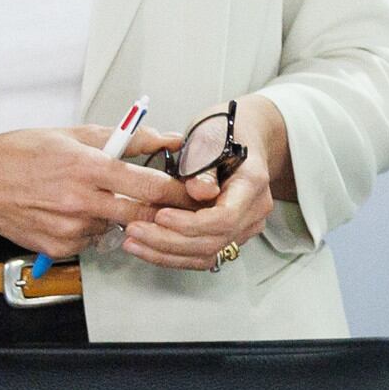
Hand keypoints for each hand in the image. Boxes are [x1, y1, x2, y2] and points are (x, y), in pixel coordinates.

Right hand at [0, 127, 191, 263]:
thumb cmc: (22, 153)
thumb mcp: (76, 134)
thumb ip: (128, 138)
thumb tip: (168, 137)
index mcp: (89, 167)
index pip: (150, 186)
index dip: (179, 192)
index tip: (194, 191)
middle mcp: (80, 201)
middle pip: (142, 216)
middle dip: (162, 213)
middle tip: (172, 205)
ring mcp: (69, 228)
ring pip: (116, 228)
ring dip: (118, 217)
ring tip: (95, 197)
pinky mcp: (58, 247)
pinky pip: (91, 240)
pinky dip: (92, 228)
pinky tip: (72, 211)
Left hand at [123, 96, 288, 272]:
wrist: (239, 136)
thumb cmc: (221, 133)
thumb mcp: (208, 139)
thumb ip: (204, 167)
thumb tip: (199, 191)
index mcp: (253, 184)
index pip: (226, 218)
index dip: (190, 223)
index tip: (161, 215)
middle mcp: (254, 211)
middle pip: (214, 241)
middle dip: (169, 241)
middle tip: (136, 229)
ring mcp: (244, 227)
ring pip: (206, 255)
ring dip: (166, 253)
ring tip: (134, 241)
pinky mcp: (228, 236)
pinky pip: (201, 255)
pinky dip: (171, 255)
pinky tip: (146, 247)